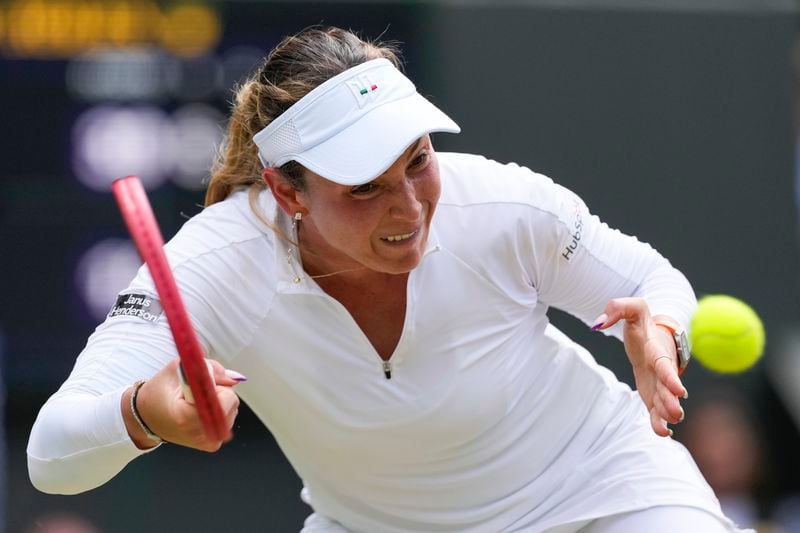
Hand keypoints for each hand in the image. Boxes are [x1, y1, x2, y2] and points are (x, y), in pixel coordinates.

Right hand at [122, 358, 241, 451]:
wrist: (147, 418)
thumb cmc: (158, 393)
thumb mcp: (178, 369)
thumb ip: (210, 368)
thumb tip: (234, 377)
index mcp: (186, 417)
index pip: (223, 400)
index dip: (217, 385)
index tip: (207, 380)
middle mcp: (199, 434)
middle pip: (231, 402)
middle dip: (219, 390)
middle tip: (198, 390)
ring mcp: (208, 442)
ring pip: (232, 408)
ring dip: (219, 400)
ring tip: (197, 401)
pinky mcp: (213, 444)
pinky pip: (228, 418)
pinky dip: (218, 410)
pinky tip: (201, 410)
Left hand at [593, 298, 687, 436]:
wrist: (650, 337)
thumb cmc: (642, 323)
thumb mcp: (632, 308)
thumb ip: (617, 308)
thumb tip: (597, 324)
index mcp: (657, 351)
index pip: (664, 365)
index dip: (671, 377)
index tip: (680, 390)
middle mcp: (662, 371)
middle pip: (668, 388)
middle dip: (672, 401)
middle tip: (676, 413)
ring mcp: (659, 385)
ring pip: (665, 402)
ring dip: (667, 414)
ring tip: (669, 426)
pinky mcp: (652, 394)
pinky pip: (657, 410)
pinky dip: (660, 421)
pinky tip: (662, 433)